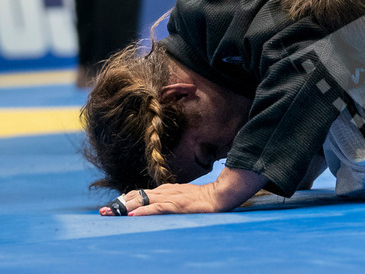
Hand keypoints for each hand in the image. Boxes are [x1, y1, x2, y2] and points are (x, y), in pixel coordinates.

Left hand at [99, 167, 264, 215]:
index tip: (109, 207)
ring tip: (111, 213)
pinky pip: (158, 207)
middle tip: (102, 212)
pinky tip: (134, 214)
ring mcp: (171, 197)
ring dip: (125, 207)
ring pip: (143, 200)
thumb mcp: (181, 198)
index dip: (122, 200)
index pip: (138, 193)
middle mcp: (165, 191)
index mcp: (165, 190)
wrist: (220, 195)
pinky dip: (144, 211)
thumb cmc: (202, 198)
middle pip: (136, 196)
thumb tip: (153, 207)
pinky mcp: (178, 204)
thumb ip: (168, 201)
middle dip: (118, 204)